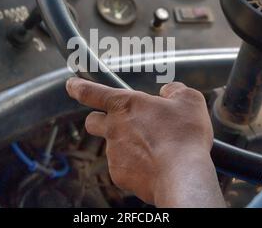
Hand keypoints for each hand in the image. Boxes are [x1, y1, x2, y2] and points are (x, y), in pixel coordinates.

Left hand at [66, 77, 224, 206]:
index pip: (92, 92)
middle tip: (120, 122)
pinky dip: (134, 166)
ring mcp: (114, 154)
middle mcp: (113, 128)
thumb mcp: (189, 100)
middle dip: (100, 120)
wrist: (183, 176)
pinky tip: (154, 165)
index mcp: (126, 105)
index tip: (72, 85)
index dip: (79, 87)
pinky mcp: (119, 175)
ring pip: (112, 146)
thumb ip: (174, 90)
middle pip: (92, 121)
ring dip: (126, 145)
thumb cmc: (185, 136)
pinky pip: (123, 167)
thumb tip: (168, 92)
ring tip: (154, 149)